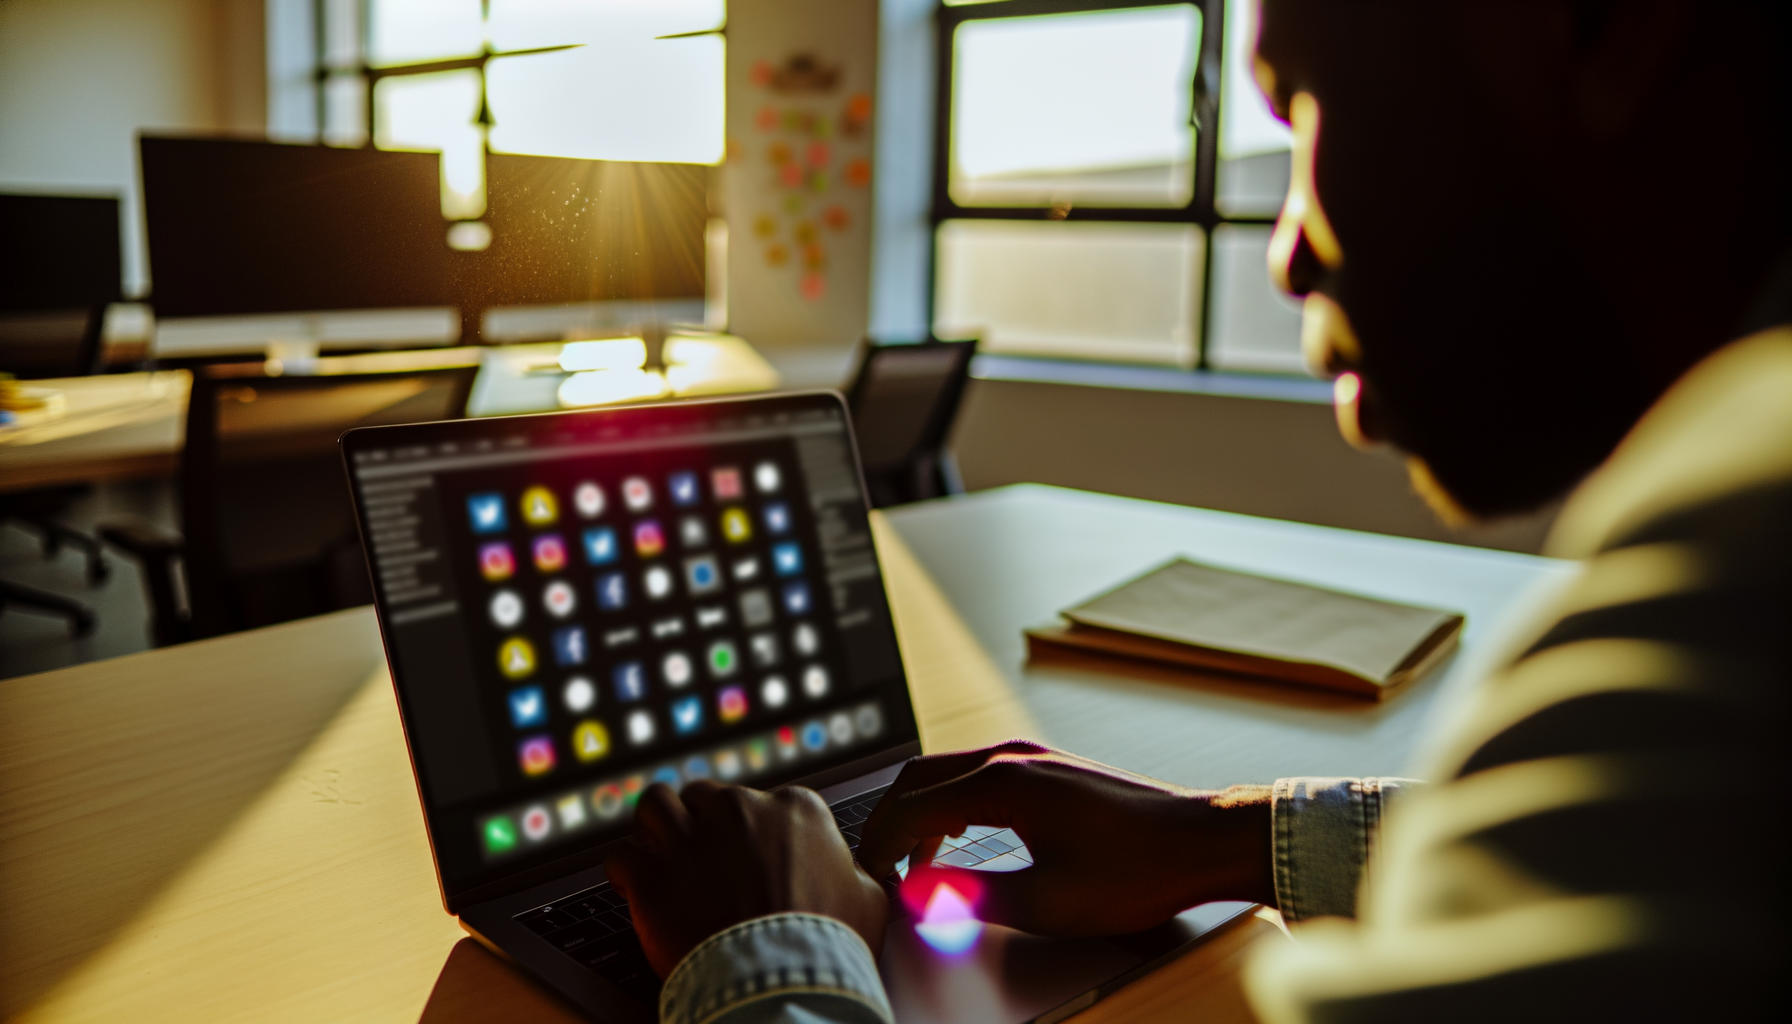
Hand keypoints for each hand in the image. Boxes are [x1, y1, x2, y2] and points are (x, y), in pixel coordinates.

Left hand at [605, 780, 889, 977]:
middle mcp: (740, 811)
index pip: (762, 801)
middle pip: (707, 798)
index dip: (751, 831)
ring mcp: (692, 838)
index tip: (748, 854)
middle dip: (702, 825)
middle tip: (702, 858)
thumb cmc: (827, 945)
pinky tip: (631, 885)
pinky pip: (621, 854)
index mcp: (793, 810)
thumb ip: (851, 871)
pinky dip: (624, 870)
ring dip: (656, 826)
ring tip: (657, 849)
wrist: (781, 981)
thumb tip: (851, 871)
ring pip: (656, 804)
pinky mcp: (652, 874)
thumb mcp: (864, 898)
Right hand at [856, 741, 1274, 935]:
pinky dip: (948, 804)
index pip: (910, 807)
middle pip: (918, 777)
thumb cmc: (1135, 870)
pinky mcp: (1046, 767)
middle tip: (875, 868)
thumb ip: (971, 897)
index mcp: (1002, 783)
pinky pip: (975, 774)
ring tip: (910, 864)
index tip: (869, 881)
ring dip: (918, 813)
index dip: (880, 847)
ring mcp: (1030, 756)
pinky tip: (955, 839)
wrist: (1200, 840)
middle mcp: (1011, 757)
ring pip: (946, 772)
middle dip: (888, 822)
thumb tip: (916, 896)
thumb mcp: (1047, 902)